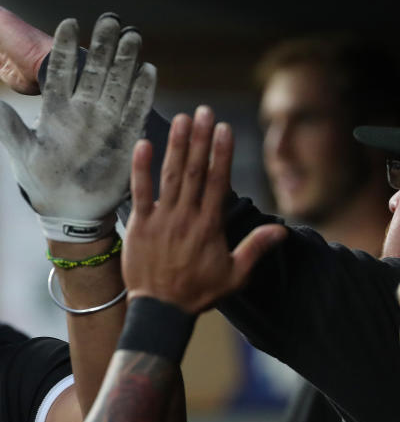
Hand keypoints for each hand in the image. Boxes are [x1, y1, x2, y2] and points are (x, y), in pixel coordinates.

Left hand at [0, 15, 155, 241]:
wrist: (69, 213)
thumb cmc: (41, 184)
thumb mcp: (21, 155)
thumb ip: (8, 127)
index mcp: (56, 111)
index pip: (59, 72)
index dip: (64, 48)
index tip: (70, 23)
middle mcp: (83, 110)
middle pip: (94, 70)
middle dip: (102, 45)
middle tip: (110, 20)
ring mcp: (105, 122)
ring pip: (117, 84)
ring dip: (125, 61)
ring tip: (132, 36)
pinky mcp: (125, 138)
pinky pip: (135, 111)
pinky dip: (142, 92)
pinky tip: (147, 70)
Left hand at [123, 106, 286, 313]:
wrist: (160, 310)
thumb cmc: (197, 293)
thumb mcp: (234, 275)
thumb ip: (256, 249)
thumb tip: (281, 230)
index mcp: (210, 226)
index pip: (218, 182)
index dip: (221, 153)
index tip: (224, 129)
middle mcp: (186, 217)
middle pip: (195, 171)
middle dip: (200, 139)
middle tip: (204, 111)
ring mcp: (161, 219)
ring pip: (171, 176)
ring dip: (177, 146)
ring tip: (182, 119)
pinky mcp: (139, 225)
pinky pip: (139, 192)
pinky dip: (140, 168)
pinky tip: (143, 144)